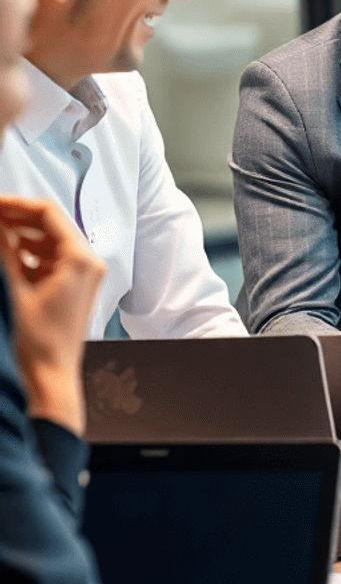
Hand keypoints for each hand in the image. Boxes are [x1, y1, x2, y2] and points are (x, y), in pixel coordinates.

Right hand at [0, 196, 104, 435]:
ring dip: (20, 235)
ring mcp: (83, 275)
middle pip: (49, 225)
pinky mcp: (72, 287)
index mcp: (81, 260)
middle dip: (16, 218)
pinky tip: (6, 254)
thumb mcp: (15, 290)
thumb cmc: (39, 345)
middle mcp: (88, 264)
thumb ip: (4, 252)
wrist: (51, 379)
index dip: (16, 204)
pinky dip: (27, 254)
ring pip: (48, 241)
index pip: (47, 213)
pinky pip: (49, 259)